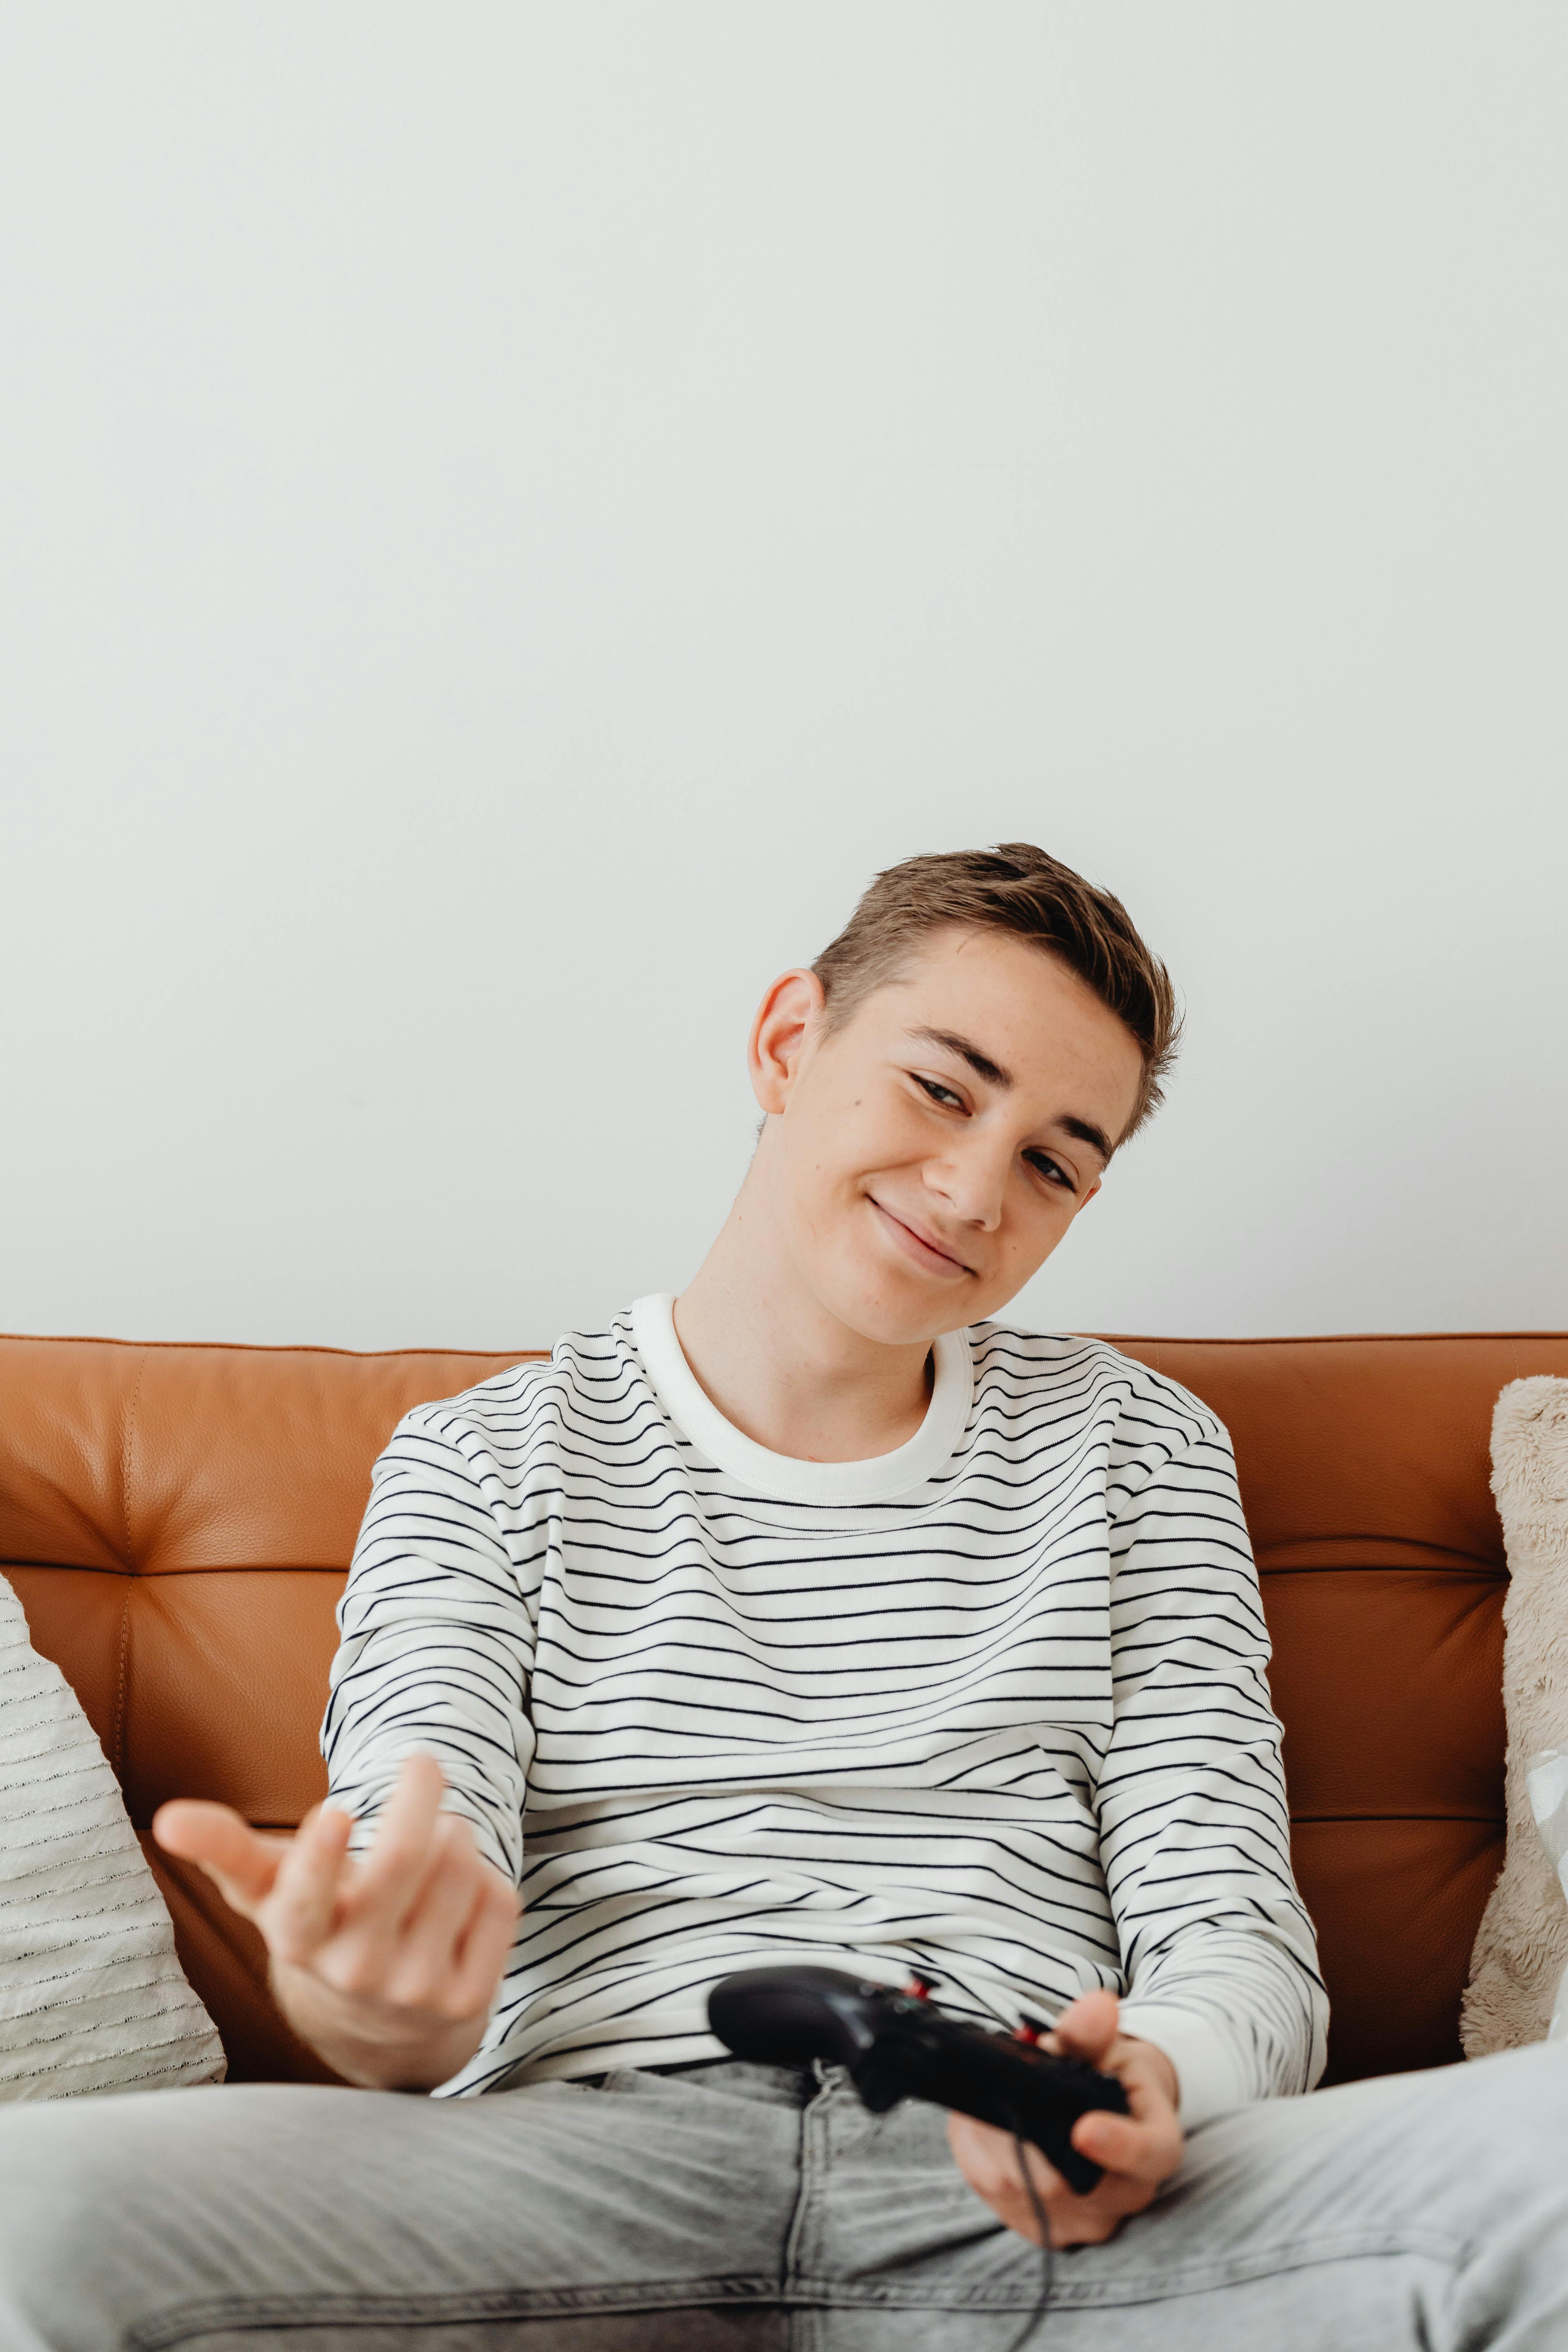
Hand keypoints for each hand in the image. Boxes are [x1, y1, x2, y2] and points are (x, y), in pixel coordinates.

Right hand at [153, 1753, 519, 2089]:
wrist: (378, 2026)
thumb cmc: (318, 1923)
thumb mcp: (269, 1890)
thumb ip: (223, 1848)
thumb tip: (168, 1816)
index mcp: (298, 1940)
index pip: (305, 1901)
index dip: (320, 1858)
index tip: (339, 1811)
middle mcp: (354, 1971)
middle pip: (406, 1858)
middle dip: (419, 1793)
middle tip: (421, 1762)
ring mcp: (415, 1990)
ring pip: (459, 1864)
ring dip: (453, 1835)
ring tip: (434, 1847)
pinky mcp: (469, 1999)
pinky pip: (498, 1899)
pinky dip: (485, 1880)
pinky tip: (457, 1900)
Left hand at [947, 1990, 1181, 2247]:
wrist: (1103, 2113)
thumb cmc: (1108, 2074)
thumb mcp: (1106, 2045)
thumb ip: (1091, 2032)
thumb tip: (1097, 2008)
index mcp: (1156, 2145)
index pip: (1148, 2156)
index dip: (1118, 2146)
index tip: (1084, 2129)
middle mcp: (1125, 2197)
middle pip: (1069, 2180)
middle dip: (1023, 2128)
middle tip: (1002, 2082)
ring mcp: (1084, 2222)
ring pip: (1022, 2188)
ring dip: (991, 2138)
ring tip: (990, 2095)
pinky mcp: (1043, 2229)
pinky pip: (995, 2196)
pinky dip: (977, 2154)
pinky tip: (980, 2123)